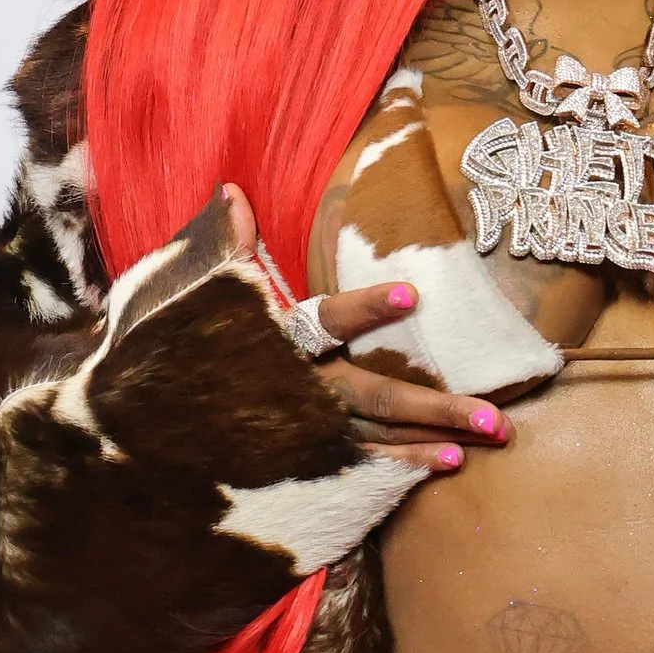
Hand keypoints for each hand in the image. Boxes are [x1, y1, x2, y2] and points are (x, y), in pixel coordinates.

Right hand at [219, 185, 510, 474]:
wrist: (159, 423)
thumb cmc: (192, 350)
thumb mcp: (205, 293)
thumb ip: (231, 242)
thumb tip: (231, 188)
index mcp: (276, 341)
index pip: (326, 319)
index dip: (366, 307)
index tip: (412, 293)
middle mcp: (297, 389)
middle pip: (374, 395)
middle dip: (436, 405)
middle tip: (493, 414)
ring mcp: (305, 430)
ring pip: (379, 434)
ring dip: (435, 436)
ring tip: (491, 434)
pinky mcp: (309, 457)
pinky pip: (364, 464)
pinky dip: (406, 463)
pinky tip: (448, 462)